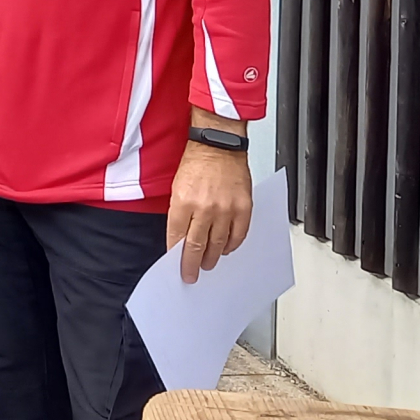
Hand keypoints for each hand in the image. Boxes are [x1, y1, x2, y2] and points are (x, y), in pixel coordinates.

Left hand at [166, 128, 254, 281]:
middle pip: (197, 247)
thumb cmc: (196, 163)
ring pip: (218, 245)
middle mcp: (204, 208)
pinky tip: (226, 249)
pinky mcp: (243, 208)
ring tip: (208, 264)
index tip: (177, 266)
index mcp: (183, 202)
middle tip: (191, 274)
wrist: (218, 145)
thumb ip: (178, 213)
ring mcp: (226, 210)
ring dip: (212, 258)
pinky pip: (238, 236)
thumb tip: (179, 238)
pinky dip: (232, 246)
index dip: (176, 256)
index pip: (177, 238)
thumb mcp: (176, 188)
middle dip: (192, 265)